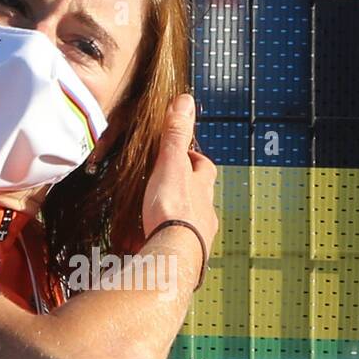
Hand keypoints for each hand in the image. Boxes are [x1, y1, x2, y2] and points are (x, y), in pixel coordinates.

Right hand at [141, 93, 217, 252]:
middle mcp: (205, 212)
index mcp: (202, 187)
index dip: (194, 159)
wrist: (174, 255)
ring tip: (158, 216)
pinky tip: (153, 243)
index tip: (183, 154)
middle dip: (188, 190)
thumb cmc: (172, 210)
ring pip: (191, 221)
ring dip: (178, 217)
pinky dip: (167, 241)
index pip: (204, 167)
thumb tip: (185, 101)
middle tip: (169, 185)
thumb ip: (176, 136)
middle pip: (200, 195)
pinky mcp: (185, 256)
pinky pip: (177, 245)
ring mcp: (198, 236)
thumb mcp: (171, 165)